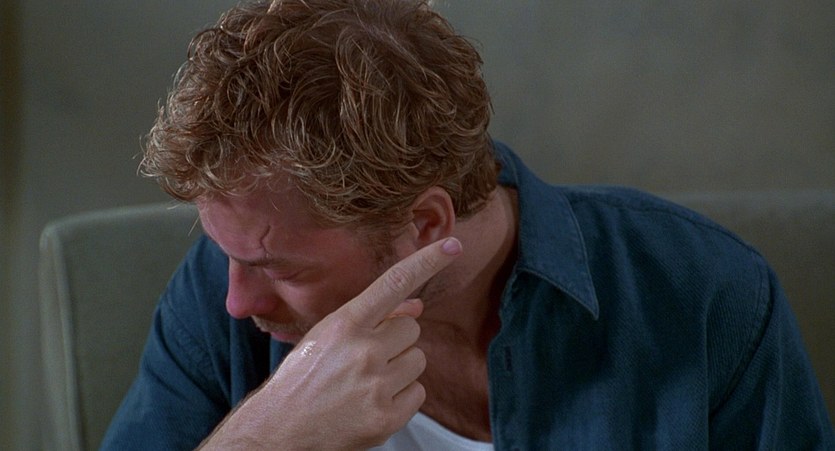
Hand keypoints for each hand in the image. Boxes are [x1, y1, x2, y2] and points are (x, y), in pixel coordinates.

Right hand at [200, 237, 462, 449]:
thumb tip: (415, 306)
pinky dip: (401, 397)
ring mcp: (376, 385)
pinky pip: (418, 392)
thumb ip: (372, 319)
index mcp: (344, 324)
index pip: (394, 283)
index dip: (427, 262)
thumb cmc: (301, 380)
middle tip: (365, 359)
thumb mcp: (327, 337)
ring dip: (400, 370)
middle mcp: (363, 351)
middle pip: (412, 328)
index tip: (452, 245)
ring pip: (418, 360)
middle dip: (396, 340)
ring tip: (365, 382)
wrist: (279, 430)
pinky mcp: (387, 416)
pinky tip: (372, 402)